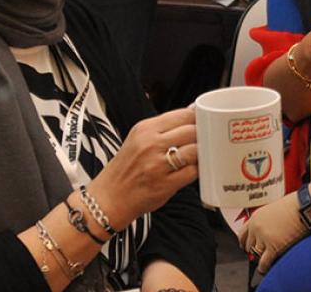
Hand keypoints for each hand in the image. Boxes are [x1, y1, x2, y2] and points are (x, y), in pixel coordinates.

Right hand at [90, 108, 198, 230]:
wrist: (107, 200)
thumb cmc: (125, 169)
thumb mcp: (138, 138)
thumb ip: (165, 126)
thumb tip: (192, 111)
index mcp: (145, 129)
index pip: (183, 115)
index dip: (198, 118)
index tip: (203, 122)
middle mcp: (151, 145)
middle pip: (192, 131)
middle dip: (201, 136)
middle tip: (202, 140)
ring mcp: (157, 166)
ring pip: (194, 150)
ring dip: (200, 154)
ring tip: (196, 156)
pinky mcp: (164, 185)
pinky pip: (192, 172)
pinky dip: (195, 171)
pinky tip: (190, 170)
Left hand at [240, 190, 306, 274]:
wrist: (305, 206)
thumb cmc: (295, 203)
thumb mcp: (275, 207)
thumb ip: (267, 219)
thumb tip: (267, 228)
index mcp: (256, 216)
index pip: (242, 234)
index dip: (243, 241)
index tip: (245, 245)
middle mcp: (257, 227)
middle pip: (249, 245)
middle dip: (254, 249)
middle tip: (260, 251)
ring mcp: (264, 238)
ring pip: (256, 254)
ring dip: (260, 257)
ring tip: (266, 258)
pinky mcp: (273, 247)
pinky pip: (263, 263)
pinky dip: (263, 267)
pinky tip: (266, 267)